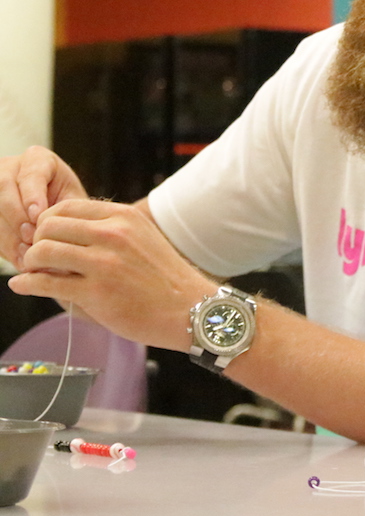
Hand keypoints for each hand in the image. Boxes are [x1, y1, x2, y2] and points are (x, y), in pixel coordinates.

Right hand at [0, 147, 87, 268]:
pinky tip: (18, 258)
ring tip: (27, 255)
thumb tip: (61, 235)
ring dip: (8, 235)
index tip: (38, 217)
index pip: (31, 173)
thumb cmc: (65, 203)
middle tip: (32, 240)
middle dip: (17, 217)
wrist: (51, 211)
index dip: (32, 196)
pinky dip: (3, 244)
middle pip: (4, 188)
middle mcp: (10, 166)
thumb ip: (69, 212)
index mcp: (37, 159)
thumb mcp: (73, 201)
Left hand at [8, 199, 212, 350]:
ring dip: (31, 262)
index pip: (67, 206)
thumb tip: (64, 233)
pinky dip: (27, 284)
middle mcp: (113, 235)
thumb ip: (108, 231)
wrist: (190, 309)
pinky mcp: (96, 293)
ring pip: (43, 251)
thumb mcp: (142, 239)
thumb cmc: (165, 278)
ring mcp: (104, 263)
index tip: (47, 237)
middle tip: (39, 257)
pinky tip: (24, 286)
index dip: (48, 221)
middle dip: (37, 241)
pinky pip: (45, 283)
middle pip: (49, 226)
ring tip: (35, 272)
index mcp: (124, 217)